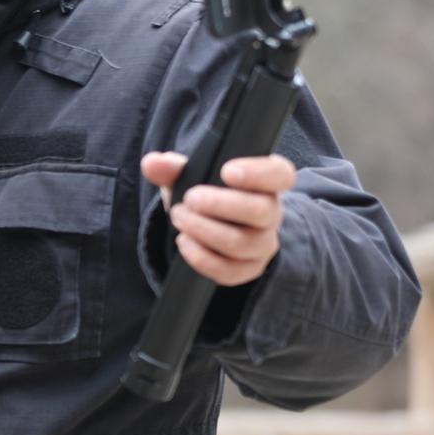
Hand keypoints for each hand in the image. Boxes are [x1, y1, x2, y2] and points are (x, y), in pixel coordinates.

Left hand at [140, 152, 295, 287]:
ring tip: (180, 217)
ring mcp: (263, 243)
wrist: (208, 224)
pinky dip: (201, 258)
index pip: (280, 174)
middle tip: (189, 199)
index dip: (259, 173)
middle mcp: (271, 213)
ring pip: (242, 243)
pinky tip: (184, 242)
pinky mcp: (249, 269)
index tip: (227, 172)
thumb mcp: (188, 176)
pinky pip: (230, 271)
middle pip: (261, 211)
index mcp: (265, 181)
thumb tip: (153, 164)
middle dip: (218, 205)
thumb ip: (171, 168)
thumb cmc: (205, 192)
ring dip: (203, 230)